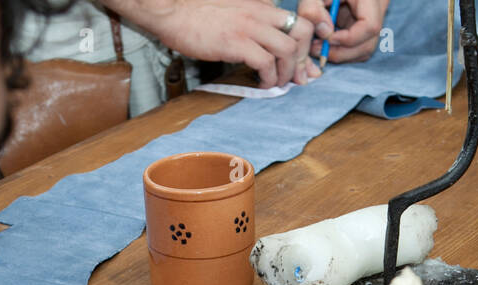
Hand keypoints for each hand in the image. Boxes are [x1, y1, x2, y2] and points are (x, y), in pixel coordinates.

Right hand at [134, 0, 321, 86]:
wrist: (172, 12)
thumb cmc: (196, 15)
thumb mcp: (233, 10)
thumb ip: (252, 21)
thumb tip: (264, 46)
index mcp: (261, 5)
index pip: (297, 20)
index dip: (305, 45)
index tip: (302, 63)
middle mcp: (260, 12)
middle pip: (301, 32)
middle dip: (302, 59)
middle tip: (295, 77)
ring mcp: (249, 27)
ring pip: (288, 50)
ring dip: (287, 72)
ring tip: (276, 83)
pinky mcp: (237, 43)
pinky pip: (266, 63)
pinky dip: (269, 78)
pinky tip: (261, 83)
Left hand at [299, 0, 388, 62]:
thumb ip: (312, 7)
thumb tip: (324, 32)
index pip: (371, 25)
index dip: (349, 39)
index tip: (327, 38)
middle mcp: (376, 11)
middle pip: (369, 44)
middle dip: (342, 53)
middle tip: (317, 48)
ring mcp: (371, 21)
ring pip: (364, 50)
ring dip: (341, 55)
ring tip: (318, 46)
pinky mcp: (363, 29)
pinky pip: (358, 48)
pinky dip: (342, 52)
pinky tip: (324, 43)